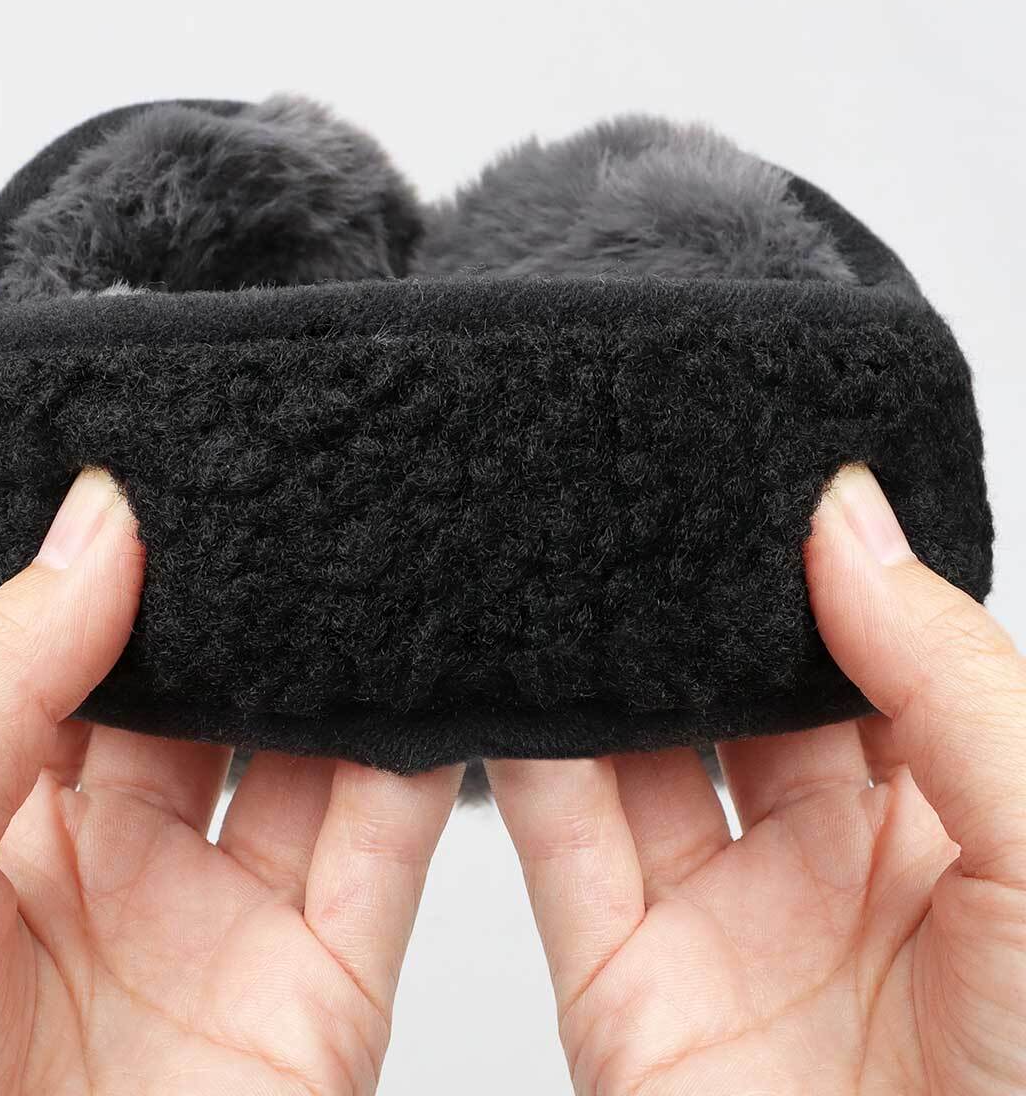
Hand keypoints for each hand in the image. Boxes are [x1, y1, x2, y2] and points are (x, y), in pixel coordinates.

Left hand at [0, 469, 460, 1095]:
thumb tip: (93, 526)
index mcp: (1, 830)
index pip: (88, 659)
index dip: (136, 574)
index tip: (190, 476)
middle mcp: (123, 871)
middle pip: (214, 701)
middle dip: (256, 611)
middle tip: (301, 503)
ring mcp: (229, 927)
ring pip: (314, 757)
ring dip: (346, 670)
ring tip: (378, 565)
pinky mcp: (324, 989)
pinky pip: (392, 846)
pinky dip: (426, 762)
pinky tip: (431, 680)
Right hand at [489, 464, 1025, 1094]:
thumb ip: (948, 678)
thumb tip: (848, 518)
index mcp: (947, 814)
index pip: (856, 646)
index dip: (802, 564)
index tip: (742, 468)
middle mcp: (826, 858)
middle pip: (729, 694)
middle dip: (680, 606)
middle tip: (628, 496)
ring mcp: (720, 921)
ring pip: (631, 757)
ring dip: (592, 670)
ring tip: (551, 565)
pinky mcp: (626, 987)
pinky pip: (558, 848)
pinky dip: (520, 764)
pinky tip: (506, 683)